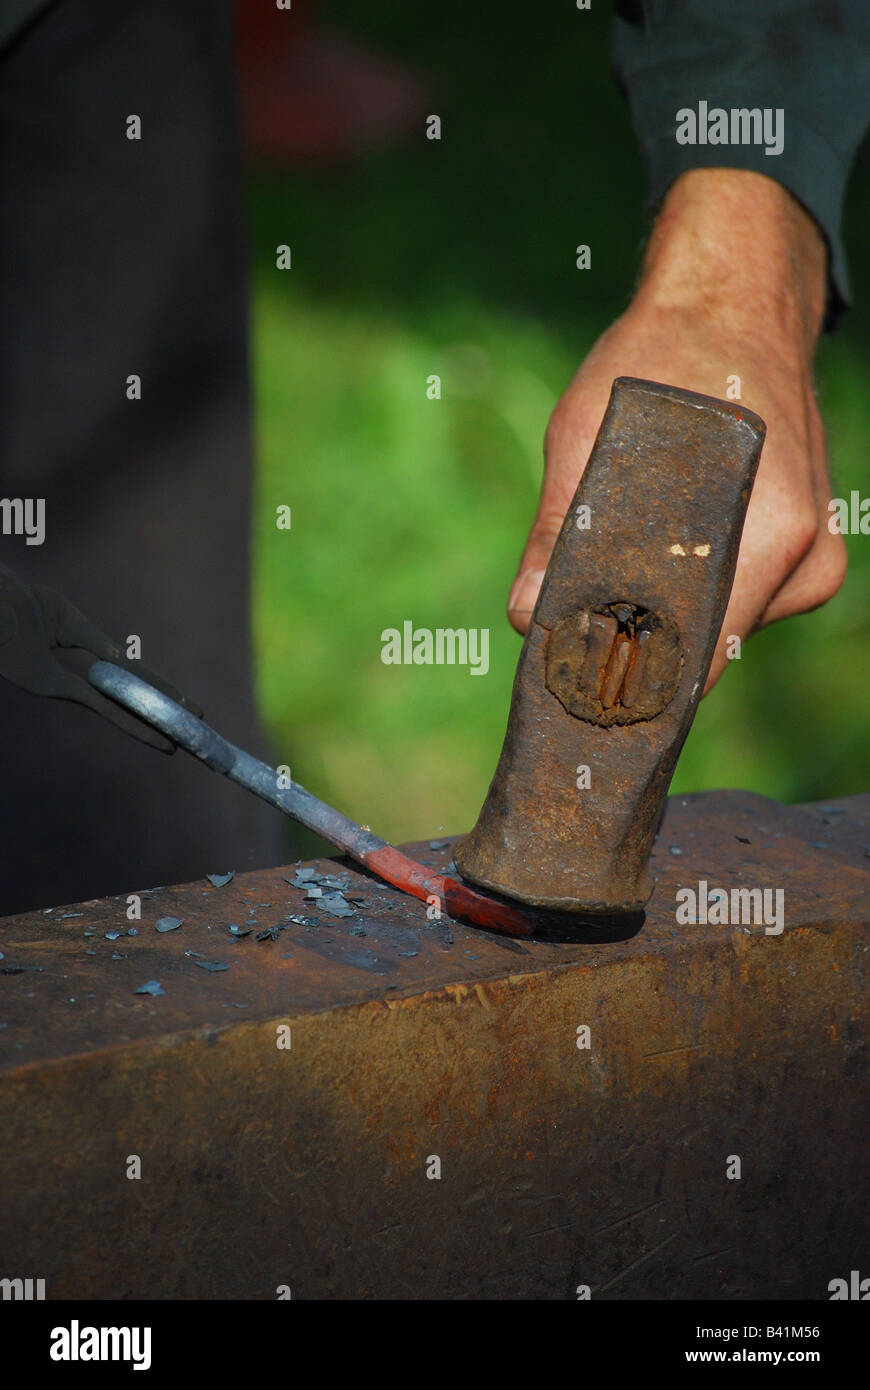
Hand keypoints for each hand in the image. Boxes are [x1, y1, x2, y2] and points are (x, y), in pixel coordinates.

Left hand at [507, 169, 846, 691]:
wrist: (736, 301)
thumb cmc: (662, 357)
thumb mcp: (588, 430)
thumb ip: (557, 530)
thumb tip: (527, 617)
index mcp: (770, 535)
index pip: (700, 662)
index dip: (634, 684)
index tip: (578, 690)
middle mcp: (805, 559)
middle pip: (707, 649)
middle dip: (639, 646)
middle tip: (575, 629)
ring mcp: (814, 559)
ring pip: (722, 627)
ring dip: (666, 611)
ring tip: (618, 567)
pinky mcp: (806, 551)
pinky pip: (740, 599)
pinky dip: (694, 586)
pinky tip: (664, 548)